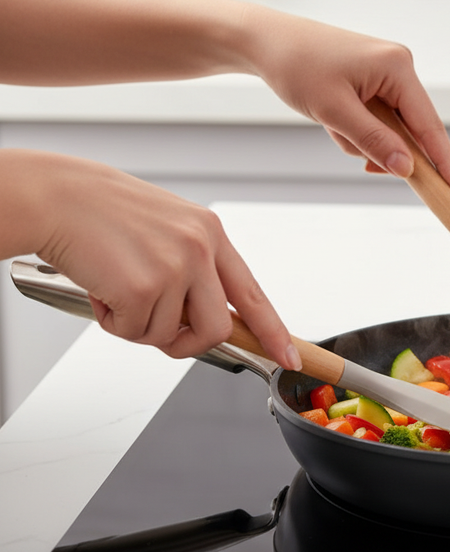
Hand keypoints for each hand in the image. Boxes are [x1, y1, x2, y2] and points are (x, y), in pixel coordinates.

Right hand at [1, 150, 300, 369]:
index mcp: (211, 233)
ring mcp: (176, 268)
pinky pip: (134, 333)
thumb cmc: (103, 214)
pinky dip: (112, 322)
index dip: (272, 331)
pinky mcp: (144, 287)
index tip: (288, 356)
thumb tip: (201, 317)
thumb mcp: (167, 229)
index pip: (252, 293)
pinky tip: (101, 290)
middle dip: (187, 343)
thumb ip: (193, 268)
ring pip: (169, 336)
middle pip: (217, 329)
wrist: (58, 196)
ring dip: (137, 326)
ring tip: (116, 291)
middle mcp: (201, 248)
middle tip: (154, 327)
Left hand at [241, 6, 449, 196]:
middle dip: (383, 148)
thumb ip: (374, 141)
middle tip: (362, 159)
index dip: (444, 162)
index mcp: (398, 67)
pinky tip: (333, 121)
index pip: (430, 125)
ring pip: (389, 129)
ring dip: (362, 139)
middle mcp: (399, 67)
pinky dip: (356, 130)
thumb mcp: (334, 110)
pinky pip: (375, 120)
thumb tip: (406, 169)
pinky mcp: (372, 81)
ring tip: (331, 126)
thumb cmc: (297, 66)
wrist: (265, 41)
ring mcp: (386, 74)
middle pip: (410, 129)